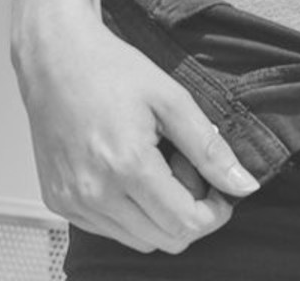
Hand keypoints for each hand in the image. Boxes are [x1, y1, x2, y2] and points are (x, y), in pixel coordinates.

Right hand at [13, 15, 259, 253]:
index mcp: (128, 166)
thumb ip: (210, 148)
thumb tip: (244, 185)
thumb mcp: (171, 98)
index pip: (185, 224)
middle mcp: (96, 194)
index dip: (214, 214)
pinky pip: (109, 229)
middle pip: (164, 240)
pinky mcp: (59, 203)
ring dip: (160, 216)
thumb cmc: (111, 69)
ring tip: (160, 169)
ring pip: (138, 240)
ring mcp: (74, 203)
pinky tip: (131, 174)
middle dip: (191, 215)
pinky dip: (130, 213)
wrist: (55, 59)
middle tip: (191, 173)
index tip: (221, 192)